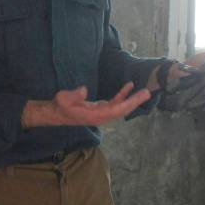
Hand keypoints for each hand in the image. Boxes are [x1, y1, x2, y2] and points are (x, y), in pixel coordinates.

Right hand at [22, 83, 151, 127]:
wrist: (57, 113)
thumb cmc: (60, 106)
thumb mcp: (63, 99)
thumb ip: (74, 95)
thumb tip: (84, 89)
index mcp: (95, 116)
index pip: (115, 110)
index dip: (128, 103)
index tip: (138, 97)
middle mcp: (101, 116)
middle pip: (122, 110)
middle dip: (135, 102)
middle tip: (147, 93)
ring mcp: (102, 113)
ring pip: (121, 107)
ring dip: (131, 99)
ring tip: (143, 91)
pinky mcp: (101, 109)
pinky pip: (115, 103)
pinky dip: (122, 96)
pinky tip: (128, 87)